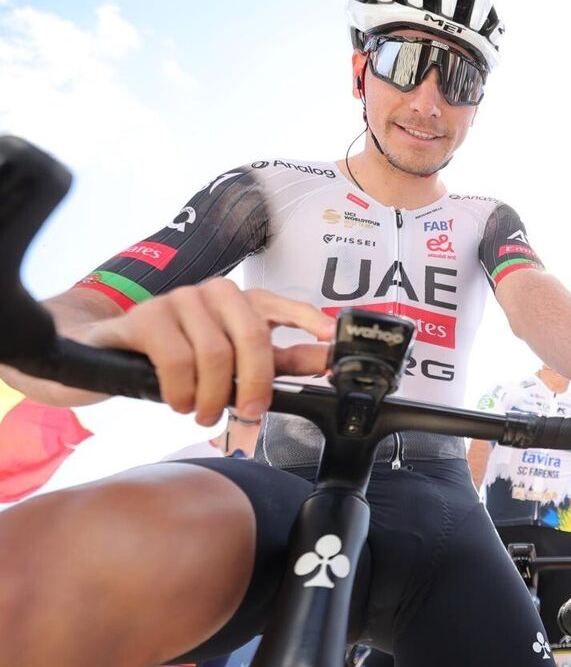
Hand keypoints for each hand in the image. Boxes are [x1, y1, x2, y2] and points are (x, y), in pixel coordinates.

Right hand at [82, 278, 333, 425]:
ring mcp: (180, 300)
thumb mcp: (232, 363)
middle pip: (253, 337)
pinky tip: (179, 401)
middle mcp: (215, 293)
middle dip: (256, 384)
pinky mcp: (147, 316)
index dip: (309, 321)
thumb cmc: (175, 358)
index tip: (331, 339)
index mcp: (242, 302)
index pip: (283, 305)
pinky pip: (177, 361)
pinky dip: (182, 393)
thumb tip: (324, 362)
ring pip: (215, 355)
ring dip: (214, 397)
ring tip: (204, 412)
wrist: (102, 353)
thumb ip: (278, 361)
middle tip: (251, 412)